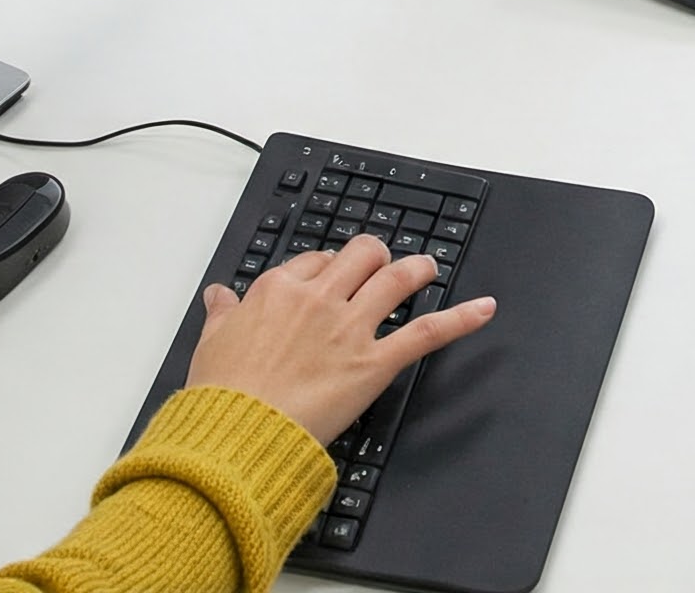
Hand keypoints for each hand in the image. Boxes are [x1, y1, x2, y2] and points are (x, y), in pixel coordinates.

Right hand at [185, 235, 495, 444]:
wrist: (235, 437)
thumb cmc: (221, 397)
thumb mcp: (210, 344)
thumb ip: (222, 313)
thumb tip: (219, 295)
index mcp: (279, 290)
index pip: (317, 259)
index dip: (329, 266)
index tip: (333, 276)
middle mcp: (320, 299)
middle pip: (362, 256)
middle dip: (377, 256)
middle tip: (383, 264)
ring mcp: (351, 329)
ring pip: (396, 280)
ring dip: (418, 269)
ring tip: (428, 268)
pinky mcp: (373, 363)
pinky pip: (425, 333)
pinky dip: (460, 319)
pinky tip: (484, 309)